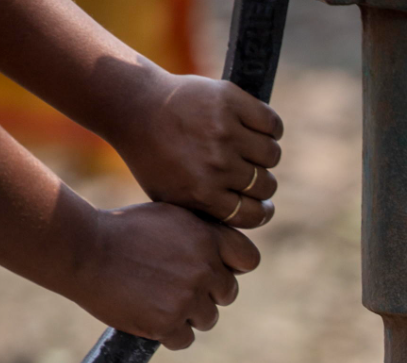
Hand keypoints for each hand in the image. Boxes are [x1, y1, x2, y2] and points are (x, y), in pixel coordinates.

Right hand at [68, 203, 259, 349]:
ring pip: (207, 319)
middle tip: (174, 286)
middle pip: (227, 293)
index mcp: (208, 238)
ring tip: (157, 299)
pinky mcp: (167, 323)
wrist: (82, 251)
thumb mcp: (169, 217)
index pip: (248, 260)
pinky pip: (184, 340)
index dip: (233, 267)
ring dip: (188, 315)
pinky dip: (169, 334)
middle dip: (206, 293)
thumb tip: (228, 254)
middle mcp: (204, 269)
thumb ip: (202, 235)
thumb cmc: (123, 231)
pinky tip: (150, 317)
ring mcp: (187, 298)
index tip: (215, 270)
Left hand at [116, 73, 281, 229]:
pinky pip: (272, 124)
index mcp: (203, 194)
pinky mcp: (230, 102)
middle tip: (246, 169)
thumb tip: (252, 216)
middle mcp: (216, 165)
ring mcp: (224, 132)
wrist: (134, 107)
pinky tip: (255, 128)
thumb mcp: (173, 196)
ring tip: (248, 147)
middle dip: (260, 180)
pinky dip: (270, 127)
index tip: (261, 203)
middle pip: (267, 185)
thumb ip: (209, 212)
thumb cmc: (154, 156)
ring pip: (272, 154)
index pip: (256, 214)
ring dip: (264, 153)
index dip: (262, 210)